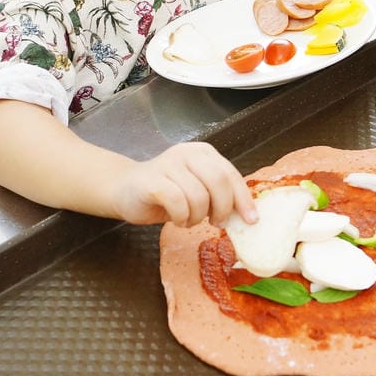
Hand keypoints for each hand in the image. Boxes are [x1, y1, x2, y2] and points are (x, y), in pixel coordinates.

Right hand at [111, 142, 258, 226]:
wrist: (124, 189)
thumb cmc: (165, 192)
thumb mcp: (197, 188)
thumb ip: (218, 194)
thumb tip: (246, 215)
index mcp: (203, 153)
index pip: (230, 174)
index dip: (243, 199)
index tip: (251, 220)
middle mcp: (187, 153)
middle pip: (219, 182)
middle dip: (222, 208)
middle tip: (216, 222)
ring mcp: (168, 164)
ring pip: (198, 196)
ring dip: (197, 217)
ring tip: (188, 219)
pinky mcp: (152, 180)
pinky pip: (178, 203)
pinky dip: (181, 217)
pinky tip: (177, 219)